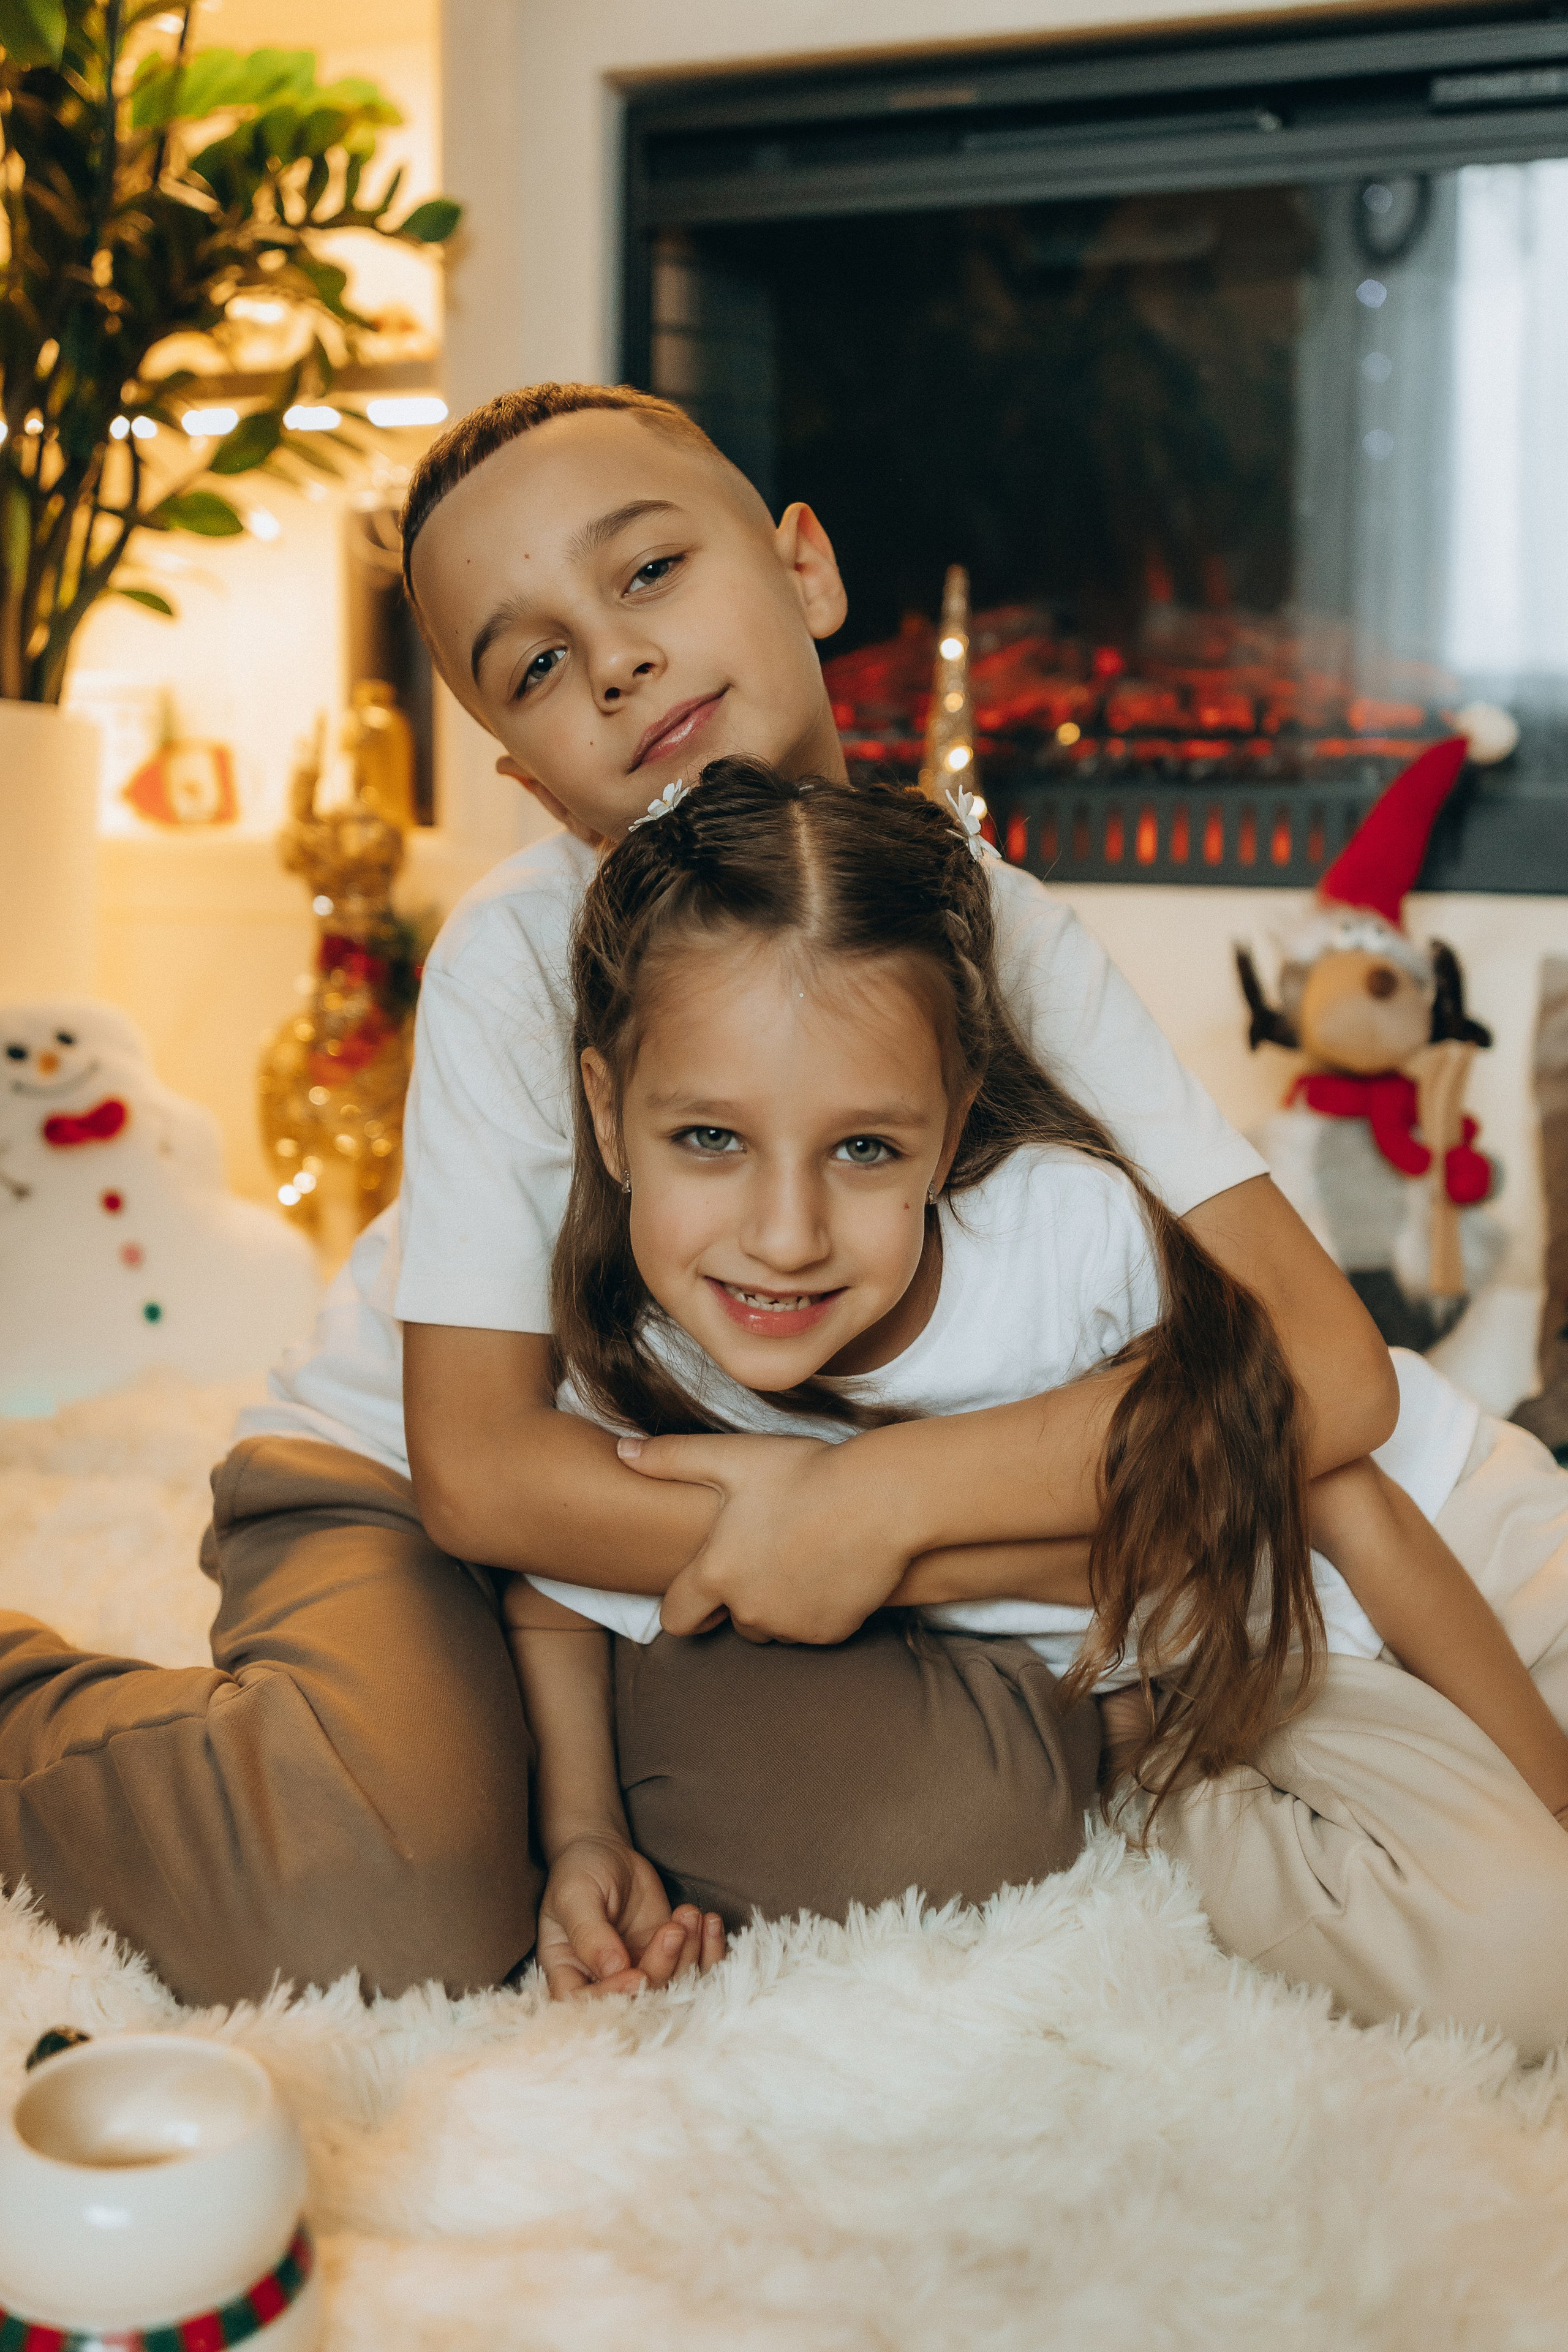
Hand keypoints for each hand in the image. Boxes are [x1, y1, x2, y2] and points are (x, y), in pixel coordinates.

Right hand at [536, 1831, 724, 1999]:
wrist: (605, 1851)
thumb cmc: (579, 1871)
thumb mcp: (576, 1896)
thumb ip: (590, 1933)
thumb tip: (614, 1969)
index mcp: (570, 1974)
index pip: (589, 2005)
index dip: (615, 1997)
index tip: (638, 1975)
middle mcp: (606, 1980)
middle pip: (640, 1998)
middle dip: (662, 1967)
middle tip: (673, 1929)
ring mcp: (641, 1968)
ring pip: (674, 1984)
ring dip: (689, 1954)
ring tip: (689, 1914)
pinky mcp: (669, 1955)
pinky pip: (696, 1965)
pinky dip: (709, 1950)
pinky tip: (710, 1921)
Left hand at [618, 1430, 907, 1643]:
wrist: (884, 1500)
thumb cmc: (807, 1473)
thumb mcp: (734, 1457)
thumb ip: (672, 1457)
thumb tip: (621, 1453)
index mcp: (718, 1574)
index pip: (677, 1617)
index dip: (686, 1601)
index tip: (706, 1578)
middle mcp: (750, 1610)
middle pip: (730, 1619)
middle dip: (740, 1595)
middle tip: (767, 1549)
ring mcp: (793, 1626)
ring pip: (772, 1625)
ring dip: (778, 1603)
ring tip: (801, 1553)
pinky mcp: (831, 1634)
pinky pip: (812, 1629)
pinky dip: (816, 1608)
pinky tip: (831, 1567)